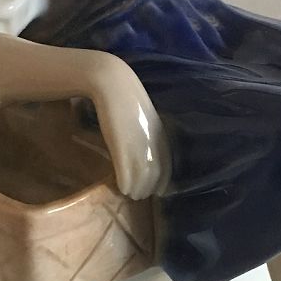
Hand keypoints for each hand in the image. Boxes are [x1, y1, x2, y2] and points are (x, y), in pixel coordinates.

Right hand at [87, 54, 169, 200]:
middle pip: (155, 174)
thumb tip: (148, 151)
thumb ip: (149, 134)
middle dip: (149, 188)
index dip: (163, 181)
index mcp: (161, 136)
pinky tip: (122, 189)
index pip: (167, 166)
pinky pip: (125, 170)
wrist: (113, 84)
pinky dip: (125, 182)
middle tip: (141, 197)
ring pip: (141, 176)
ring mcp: (137, 145)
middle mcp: (152, 143)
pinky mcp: (120, 145)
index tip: (159, 192)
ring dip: (137, 189)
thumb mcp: (146, 117)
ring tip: (131, 195)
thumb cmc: (128, 99)